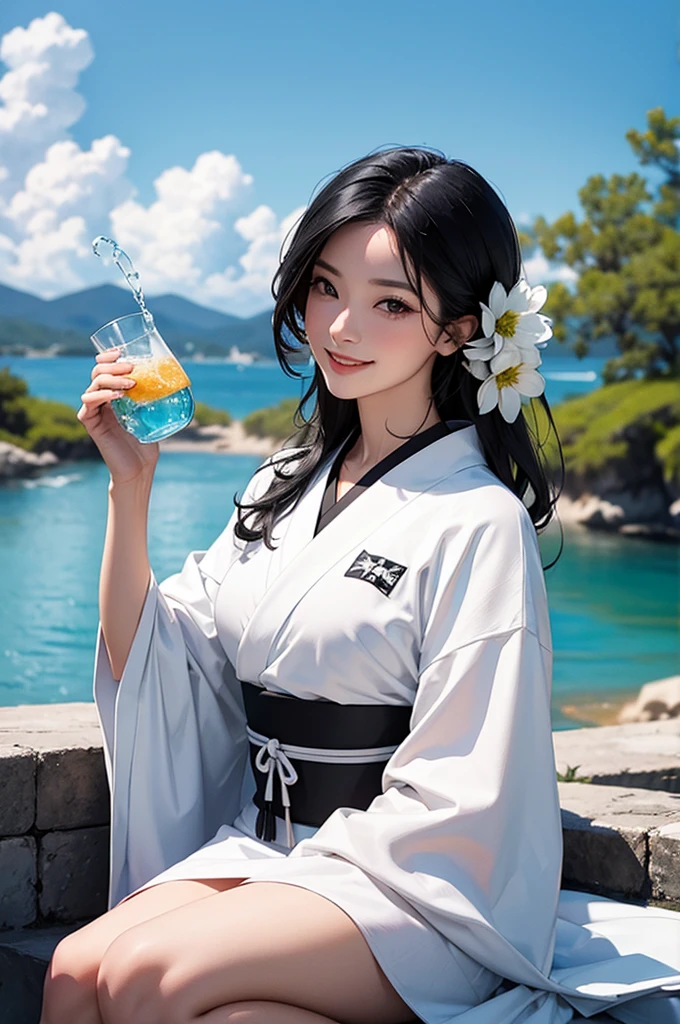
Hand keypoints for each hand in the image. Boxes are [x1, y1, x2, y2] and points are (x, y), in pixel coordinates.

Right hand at [78, 349, 159, 485]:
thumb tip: (175, 374)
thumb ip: (155, 394)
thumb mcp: (153, 411)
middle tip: (132, 368)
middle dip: (113, 366)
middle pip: (97, 372)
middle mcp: (101, 399)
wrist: (140, 467)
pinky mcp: (90, 423)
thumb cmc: (147, 440)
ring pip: (93, 384)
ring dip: (111, 379)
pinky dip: (102, 395)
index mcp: (113, 393)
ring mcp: (93, 410)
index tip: (122, 351)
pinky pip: (88, 402)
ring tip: (131, 384)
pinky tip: (118, 396)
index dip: (109, 356)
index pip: (104, 367)